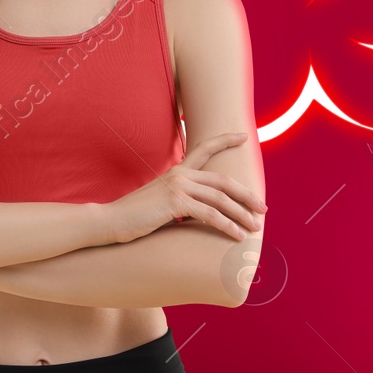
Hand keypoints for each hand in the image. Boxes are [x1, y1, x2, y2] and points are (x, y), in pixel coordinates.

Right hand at [102, 131, 266, 244]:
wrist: (109, 221)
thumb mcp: (160, 203)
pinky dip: (226, 225)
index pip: (204, 149)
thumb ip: (180, 201)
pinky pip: (209, 213)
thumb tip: (199, 211)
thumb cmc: (134, 216)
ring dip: (241, 214)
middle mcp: (180, 174)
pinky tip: (236, 236)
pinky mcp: (175, 202)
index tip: (243, 136)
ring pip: (220, 198)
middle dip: (247, 195)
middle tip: (263, 209)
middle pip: (223, 181)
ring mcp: (177, 186)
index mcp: (177, 171)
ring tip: (254, 228)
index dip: (225, 140)